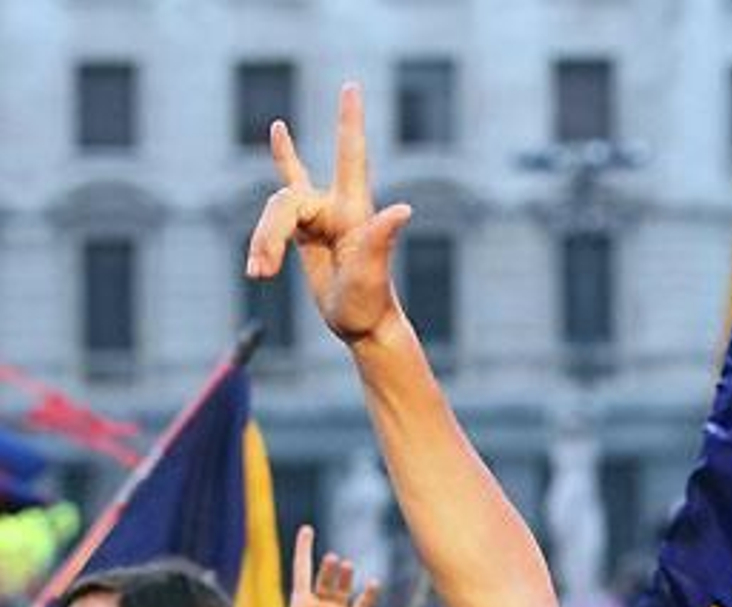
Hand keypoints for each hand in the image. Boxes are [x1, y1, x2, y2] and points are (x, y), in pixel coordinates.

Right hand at [245, 83, 411, 345]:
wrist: (363, 326)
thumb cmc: (371, 303)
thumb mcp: (372, 274)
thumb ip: (381, 239)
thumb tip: (404, 210)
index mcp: (353, 210)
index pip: (350, 154)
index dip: (349, 119)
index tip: (351, 85)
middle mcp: (336, 208)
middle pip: (286, 198)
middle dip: (267, 233)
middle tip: (260, 272)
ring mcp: (319, 219)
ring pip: (274, 212)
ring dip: (261, 244)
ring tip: (257, 275)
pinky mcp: (304, 233)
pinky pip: (279, 206)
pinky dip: (267, 213)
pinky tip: (270, 185)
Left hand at [270, 524, 379, 606]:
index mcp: (301, 603)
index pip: (302, 570)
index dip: (303, 550)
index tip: (307, 529)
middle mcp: (320, 602)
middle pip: (324, 580)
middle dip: (328, 570)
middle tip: (332, 559)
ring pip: (342, 589)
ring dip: (345, 578)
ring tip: (346, 565)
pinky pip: (362, 606)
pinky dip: (368, 596)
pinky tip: (374, 583)